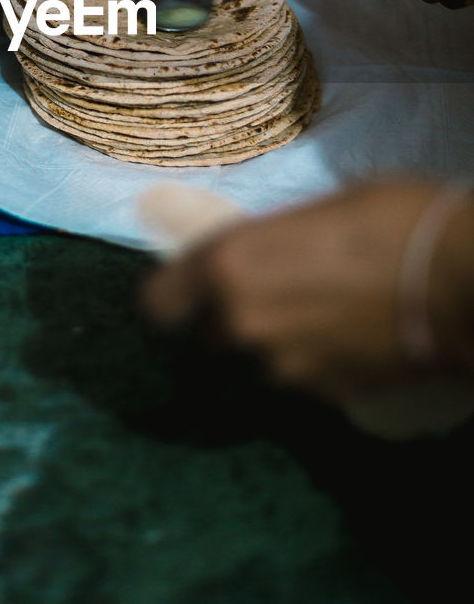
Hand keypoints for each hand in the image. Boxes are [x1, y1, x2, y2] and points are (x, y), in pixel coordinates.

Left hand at [141, 180, 473, 398]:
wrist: (460, 280)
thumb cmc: (392, 220)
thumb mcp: (320, 209)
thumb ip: (275, 239)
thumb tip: (269, 251)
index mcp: (230, 263)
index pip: (160, 300)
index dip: (173, 295)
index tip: (187, 289)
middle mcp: (242, 321)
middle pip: (211, 332)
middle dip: (232, 316)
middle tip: (274, 293)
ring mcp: (283, 365)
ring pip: (259, 357)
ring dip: (277, 341)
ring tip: (322, 314)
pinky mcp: (324, 394)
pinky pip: (302, 377)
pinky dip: (316, 362)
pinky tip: (349, 338)